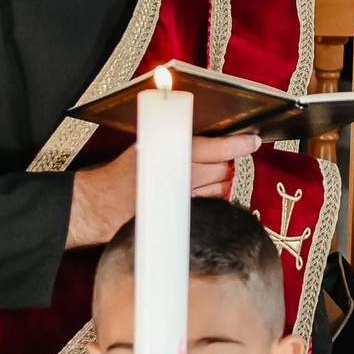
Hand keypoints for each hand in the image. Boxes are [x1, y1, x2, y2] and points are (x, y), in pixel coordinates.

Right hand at [66, 134, 263, 247]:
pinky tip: (191, 197)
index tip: (252, 141)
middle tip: (204, 165)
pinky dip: (208, 200)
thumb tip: (203, 138)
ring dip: (215, 184)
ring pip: (219, 188)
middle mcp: (183, 175)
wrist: (101, 205)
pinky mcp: (185, 215)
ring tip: (192, 182)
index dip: (239, 144)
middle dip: (220, 166)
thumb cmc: (120, 176)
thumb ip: (173, 140)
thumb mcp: (145, 147)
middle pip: (222, 169)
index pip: (218, 148)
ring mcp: (186, 198)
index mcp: (173, 152)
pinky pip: (210, 206)